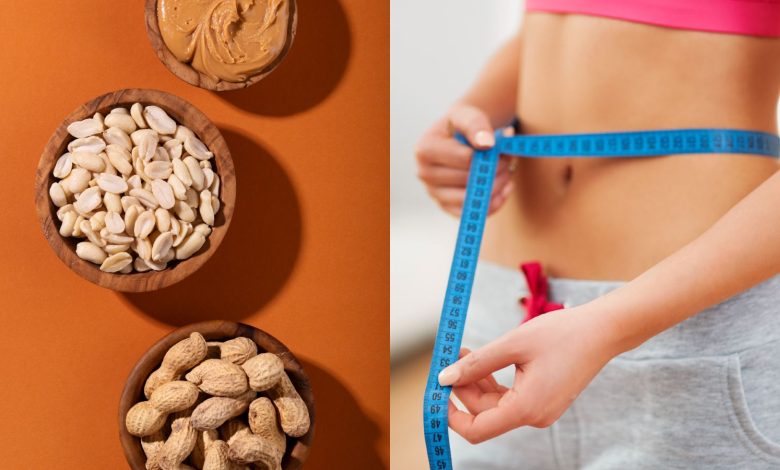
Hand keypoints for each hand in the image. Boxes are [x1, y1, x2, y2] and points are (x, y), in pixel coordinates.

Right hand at [415, 104, 513, 215]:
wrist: (455, 139)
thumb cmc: (461, 126)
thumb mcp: (467, 116)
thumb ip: (476, 124)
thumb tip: (487, 144)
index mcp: (425, 150)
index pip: (465, 159)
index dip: (489, 154)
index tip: (502, 147)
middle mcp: (425, 174)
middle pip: (469, 180)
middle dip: (496, 169)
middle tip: (508, 158)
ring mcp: (434, 193)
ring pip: (472, 199)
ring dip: (497, 186)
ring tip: (507, 170)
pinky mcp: (447, 207)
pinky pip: (473, 213)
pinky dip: (495, 203)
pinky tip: (504, 187)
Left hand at [438, 306, 618, 443]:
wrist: (602, 330)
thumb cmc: (561, 334)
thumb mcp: (512, 344)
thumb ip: (477, 364)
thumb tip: (445, 378)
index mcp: (527, 408)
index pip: (477, 430)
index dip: (452, 415)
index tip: (437, 391)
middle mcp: (534, 416)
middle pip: (484, 413)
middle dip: (463, 386)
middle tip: (452, 354)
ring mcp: (540, 410)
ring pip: (495, 405)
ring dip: (476, 381)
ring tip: (465, 351)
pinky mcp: (543, 400)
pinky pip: (510, 397)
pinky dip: (493, 381)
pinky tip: (484, 359)